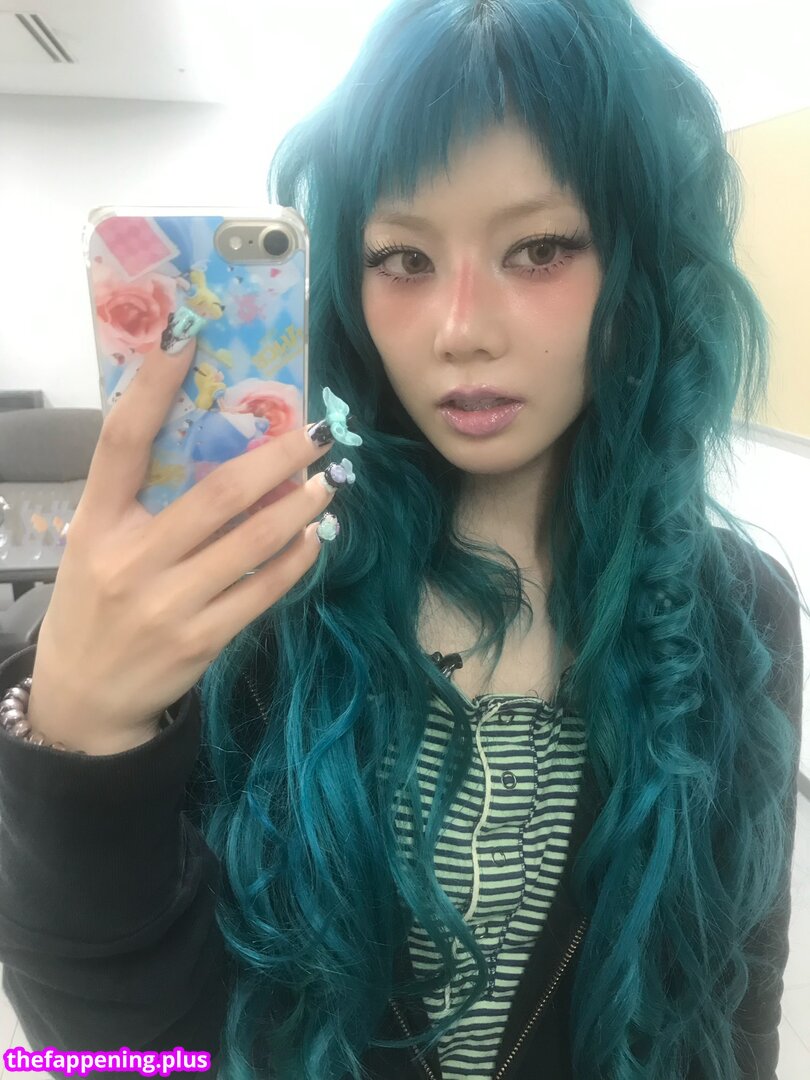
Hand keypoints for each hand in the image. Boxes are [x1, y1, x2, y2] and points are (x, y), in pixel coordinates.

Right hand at [28, 339, 342, 753]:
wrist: (82, 698)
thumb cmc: (94, 604)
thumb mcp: (95, 543)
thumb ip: (137, 498)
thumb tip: (205, 436)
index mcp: (96, 522)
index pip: (122, 441)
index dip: (154, 386)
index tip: (188, 336)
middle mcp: (130, 559)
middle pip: (216, 492)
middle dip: (276, 457)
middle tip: (315, 434)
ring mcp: (167, 604)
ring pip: (251, 541)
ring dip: (299, 507)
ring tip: (326, 483)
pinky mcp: (201, 640)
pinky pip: (263, 591)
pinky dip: (295, 560)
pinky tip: (314, 539)